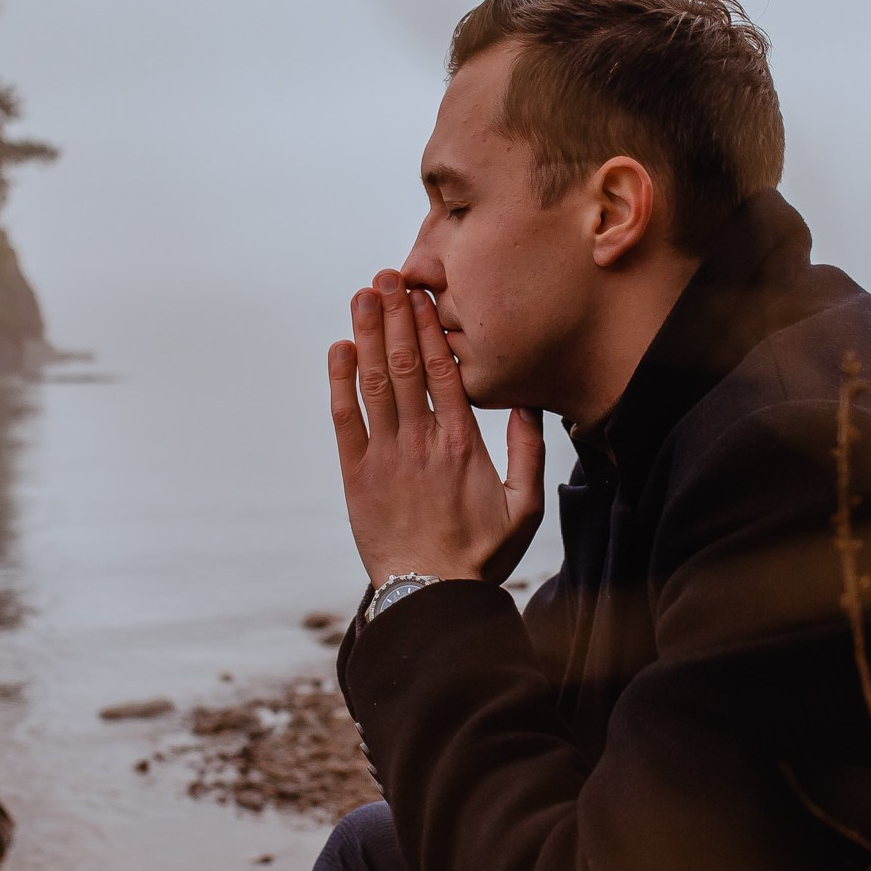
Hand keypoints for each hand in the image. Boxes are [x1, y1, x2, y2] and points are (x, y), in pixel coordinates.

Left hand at [328, 270, 545, 586]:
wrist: (431, 594)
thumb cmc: (481, 554)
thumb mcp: (525, 507)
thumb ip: (529, 452)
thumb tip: (530, 404)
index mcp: (462, 443)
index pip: (444, 370)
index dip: (430, 328)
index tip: (422, 294)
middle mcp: (422, 441)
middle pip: (406, 365)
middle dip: (394, 316)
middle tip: (387, 276)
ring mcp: (386, 456)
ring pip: (375, 383)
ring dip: (367, 336)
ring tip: (363, 296)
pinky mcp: (357, 475)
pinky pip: (345, 419)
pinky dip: (340, 382)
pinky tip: (340, 349)